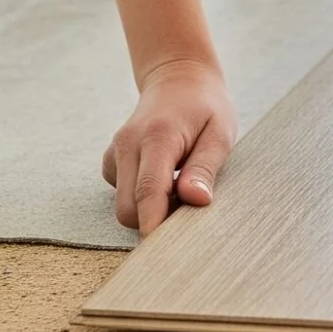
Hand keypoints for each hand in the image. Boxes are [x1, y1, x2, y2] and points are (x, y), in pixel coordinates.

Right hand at [102, 57, 237, 235]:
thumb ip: (205, 168)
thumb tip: (195, 201)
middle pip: (128, 208)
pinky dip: (140, 198)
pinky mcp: (112, 160)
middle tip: (190, 209)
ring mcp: (116, 151)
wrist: (178, 77)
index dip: (153, 226)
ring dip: (148, 210)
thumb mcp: (219, 133)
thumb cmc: (205, 106)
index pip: (148, 192)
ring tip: (180, 187)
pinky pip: (121, 194)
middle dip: (154, 221)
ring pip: (122, 204)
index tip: (162, 254)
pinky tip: (163, 179)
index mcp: (157, 137)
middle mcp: (128, 144)